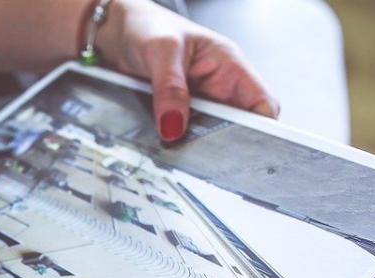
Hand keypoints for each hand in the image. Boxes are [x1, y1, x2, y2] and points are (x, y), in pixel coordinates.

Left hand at [97, 0, 278, 139]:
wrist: (112, 30)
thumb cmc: (145, 25)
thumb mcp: (160, 50)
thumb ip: (170, 88)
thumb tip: (175, 127)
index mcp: (228, 66)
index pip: (262, 103)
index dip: (261, 129)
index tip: (245, 148)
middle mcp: (216, 87)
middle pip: (236, 127)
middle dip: (223, 144)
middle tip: (202, 155)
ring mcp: (194, 103)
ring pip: (206, 135)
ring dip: (194, 145)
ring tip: (177, 151)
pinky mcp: (172, 114)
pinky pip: (179, 136)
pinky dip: (173, 143)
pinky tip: (162, 147)